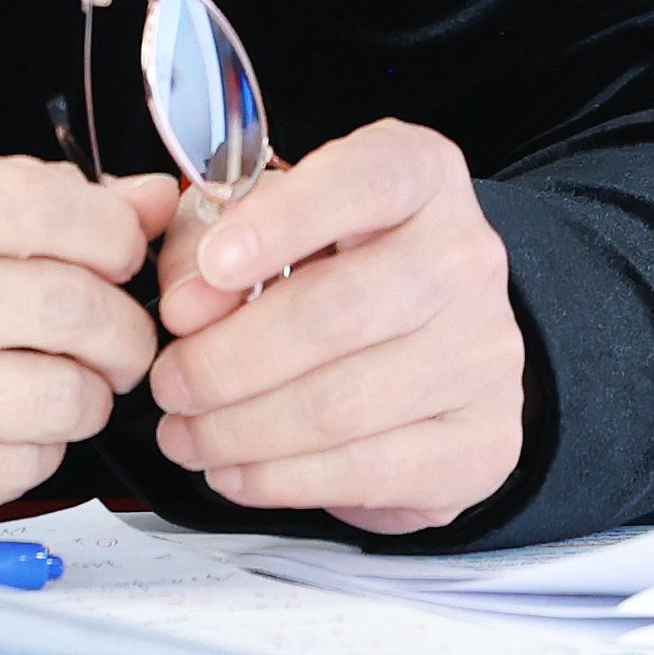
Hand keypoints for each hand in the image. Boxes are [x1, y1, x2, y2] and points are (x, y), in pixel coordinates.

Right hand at [0, 152, 172, 534]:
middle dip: (122, 329)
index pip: (51, 209)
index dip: (116, 237)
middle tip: (112, 337)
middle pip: (71, 311)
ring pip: (58, 401)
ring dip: (82, 396)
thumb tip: (154, 202)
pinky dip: (32, 452)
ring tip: (55, 384)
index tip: (117, 256)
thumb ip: (15, 200)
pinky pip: (14, 472)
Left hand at [144, 119, 524, 533]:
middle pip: (338, 311)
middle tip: (169, 381)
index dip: (283, 222)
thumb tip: (186, 306)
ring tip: (185, 433)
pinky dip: (281, 480)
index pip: (364, 181)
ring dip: (240, 429)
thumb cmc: (333, 264)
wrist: (434, 339)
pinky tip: (234, 471)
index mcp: (421, 174)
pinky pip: (366, 471)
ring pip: (342, 404)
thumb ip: (210, 239)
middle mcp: (466, 258)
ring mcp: (484, 354)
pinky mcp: (483, 442)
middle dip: (229, 357)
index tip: (212, 264)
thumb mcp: (262, 218)